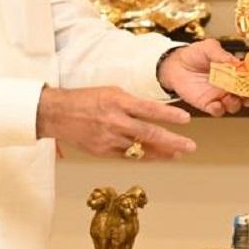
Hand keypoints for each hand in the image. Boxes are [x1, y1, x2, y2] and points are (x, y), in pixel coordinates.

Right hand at [37, 86, 194, 159]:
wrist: (57, 114)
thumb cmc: (86, 99)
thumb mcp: (111, 91)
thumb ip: (132, 103)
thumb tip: (154, 112)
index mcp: (118, 102)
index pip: (150, 109)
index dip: (169, 115)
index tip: (187, 119)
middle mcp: (115, 121)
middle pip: (149, 134)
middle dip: (173, 141)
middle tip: (190, 146)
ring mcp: (109, 139)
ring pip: (141, 149)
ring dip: (162, 153)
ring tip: (178, 154)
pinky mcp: (103, 152)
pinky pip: (129, 156)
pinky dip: (144, 157)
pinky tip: (157, 157)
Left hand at [157, 39, 248, 115]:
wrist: (175, 64)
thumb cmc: (194, 54)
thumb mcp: (209, 47)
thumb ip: (222, 54)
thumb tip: (236, 62)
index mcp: (234, 71)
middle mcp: (229, 85)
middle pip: (246, 95)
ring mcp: (219, 95)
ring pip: (234, 105)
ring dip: (235, 104)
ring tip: (230, 98)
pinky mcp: (207, 103)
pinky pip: (217, 111)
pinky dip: (219, 110)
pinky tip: (217, 104)